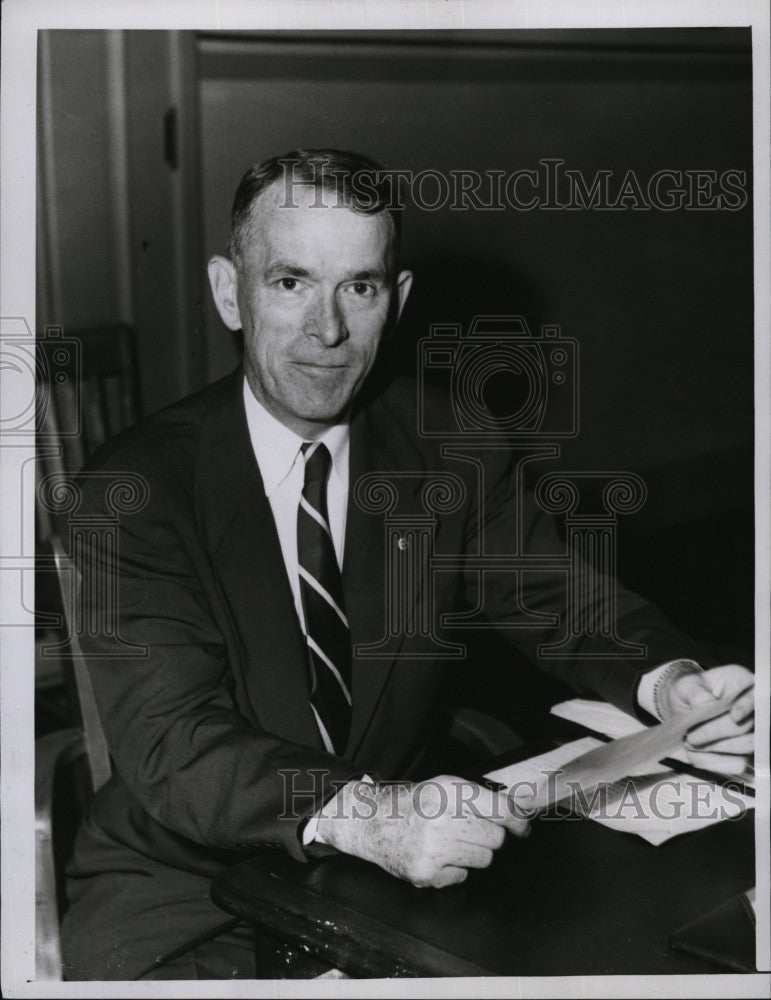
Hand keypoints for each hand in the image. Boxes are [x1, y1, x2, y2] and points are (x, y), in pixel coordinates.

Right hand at [315, 774, 529, 887]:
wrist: (372, 822)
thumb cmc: (414, 803)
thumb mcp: (443, 786)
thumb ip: (479, 796)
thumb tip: (520, 810)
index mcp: (447, 791)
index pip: (500, 809)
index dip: (518, 820)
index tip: (523, 827)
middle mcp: (440, 818)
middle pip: (495, 837)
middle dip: (489, 835)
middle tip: (471, 830)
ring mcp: (433, 848)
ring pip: (484, 859)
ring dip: (474, 852)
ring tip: (452, 842)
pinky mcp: (426, 872)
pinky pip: (463, 876)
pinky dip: (454, 869)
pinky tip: (437, 855)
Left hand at [665, 665, 753, 774]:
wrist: (680, 710)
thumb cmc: (687, 692)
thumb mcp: (685, 685)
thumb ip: (695, 691)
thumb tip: (705, 703)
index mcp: (743, 684)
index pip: (757, 696)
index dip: (749, 706)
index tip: (734, 715)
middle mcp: (752, 708)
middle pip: (749, 726)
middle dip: (717, 732)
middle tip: (691, 736)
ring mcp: (750, 732)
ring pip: (747, 747)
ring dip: (715, 748)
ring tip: (689, 744)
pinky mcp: (742, 752)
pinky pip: (737, 764)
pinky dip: (715, 762)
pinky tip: (695, 755)